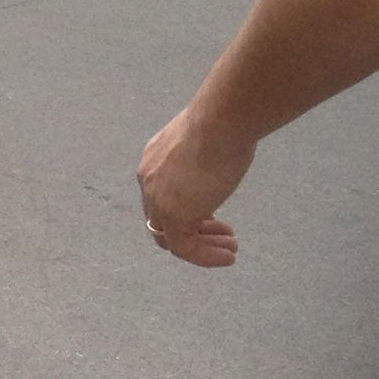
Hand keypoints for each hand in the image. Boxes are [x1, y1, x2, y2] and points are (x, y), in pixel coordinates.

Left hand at [137, 105, 248, 268]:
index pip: (163, 195)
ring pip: (171, 236)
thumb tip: (221, 161)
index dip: (190, 210)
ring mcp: (157, 198)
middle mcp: (149, 179)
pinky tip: (227, 257)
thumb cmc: (224, 125)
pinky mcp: (172, 214)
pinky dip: (204, 256)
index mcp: (155, 160)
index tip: (216, 218)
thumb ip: (205, 158)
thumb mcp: (208, 143)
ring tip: (229, 250)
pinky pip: (183, 248)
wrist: (221, 122)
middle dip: (196, 230)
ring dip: (202, 247)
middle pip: (163, 217)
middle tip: (224, 236)